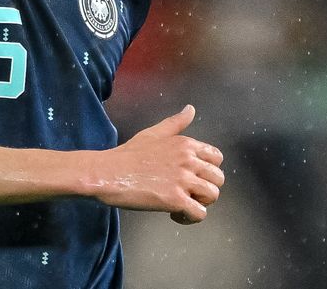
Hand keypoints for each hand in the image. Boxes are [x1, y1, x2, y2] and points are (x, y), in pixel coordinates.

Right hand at [94, 105, 223, 222]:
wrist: (108, 173)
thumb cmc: (127, 155)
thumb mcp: (153, 133)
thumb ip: (175, 123)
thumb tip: (191, 109)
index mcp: (185, 144)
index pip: (216, 158)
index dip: (207, 170)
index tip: (191, 177)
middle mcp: (188, 160)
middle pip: (218, 179)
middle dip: (205, 188)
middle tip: (187, 193)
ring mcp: (182, 180)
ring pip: (212, 196)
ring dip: (199, 204)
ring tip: (182, 205)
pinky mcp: (175, 199)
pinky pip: (200, 214)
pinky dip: (190, 218)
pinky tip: (175, 215)